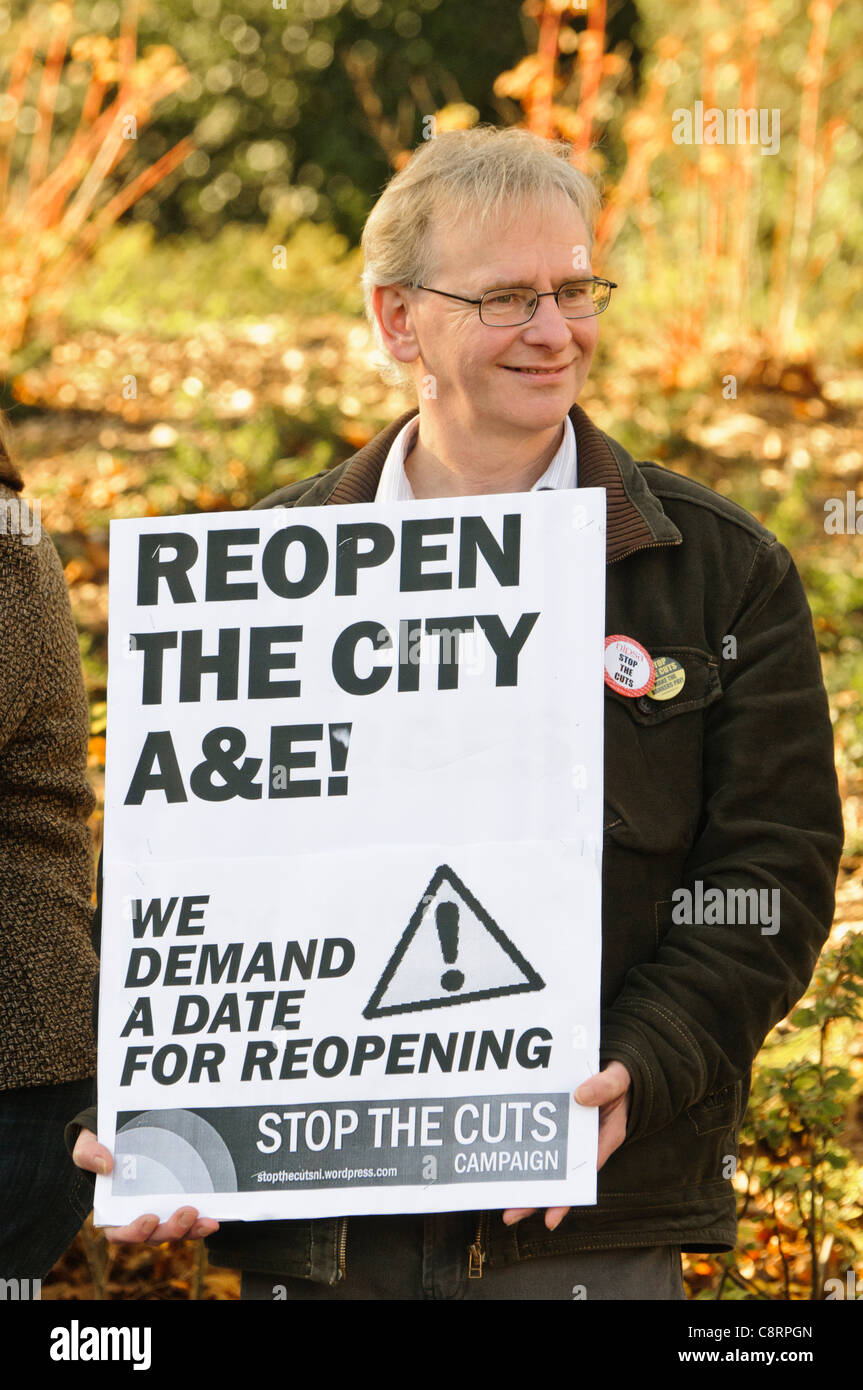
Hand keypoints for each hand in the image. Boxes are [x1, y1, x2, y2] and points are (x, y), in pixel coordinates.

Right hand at [72, 1128, 219, 1243]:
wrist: (123, 1132)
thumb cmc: (102, 1144)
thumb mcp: (88, 1144)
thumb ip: (89, 1153)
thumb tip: (106, 1165)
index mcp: (112, 1211)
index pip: (120, 1233)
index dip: (134, 1232)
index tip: (149, 1218)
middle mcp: (138, 1217)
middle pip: (154, 1236)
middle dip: (171, 1230)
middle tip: (187, 1213)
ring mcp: (161, 1212)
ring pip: (176, 1232)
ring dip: (192, 1230)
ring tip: (207, 1219)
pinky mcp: (179, 1202)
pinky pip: (191, 1220)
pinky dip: (202, 1221)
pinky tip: (214, 1216)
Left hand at [502, 1061, 631, 1230]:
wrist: (613, 1071)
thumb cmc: (617, 1079)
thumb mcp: (617, 1080)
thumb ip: (605, 1086)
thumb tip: (581, 1095)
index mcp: (606, 1137)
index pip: (583, 1172)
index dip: (567, 1195)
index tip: (550, 1217)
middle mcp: (587, 1145)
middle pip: (560, 1178)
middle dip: (537, 1198)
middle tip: (510, 1216)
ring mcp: (571, 1139)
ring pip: (548, 1166)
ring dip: (528, 1183)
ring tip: (505, 1207)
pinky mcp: (559, 1128)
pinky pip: (542, 1146)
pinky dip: (526, 1154)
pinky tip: (506, 1165)